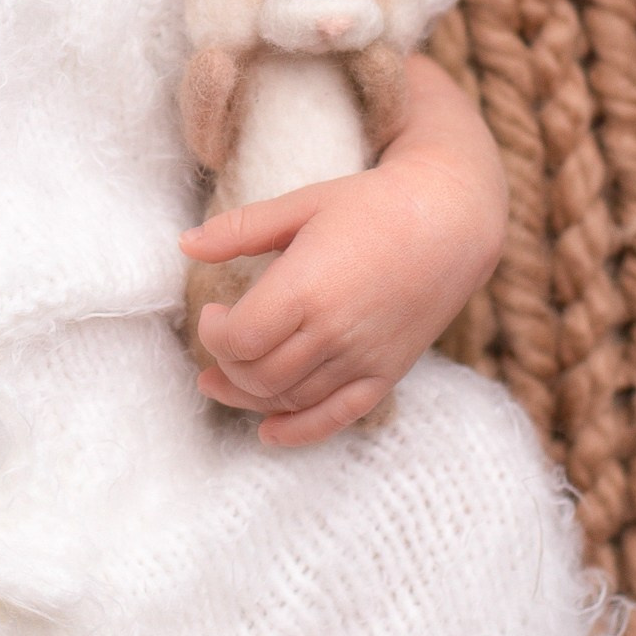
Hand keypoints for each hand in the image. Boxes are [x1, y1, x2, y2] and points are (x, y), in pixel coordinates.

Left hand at [182, 56, 508, 447]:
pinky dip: (298, 430)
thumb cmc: (373, 203)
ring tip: (224, 382)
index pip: (239, 339)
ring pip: (289, 400)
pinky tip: (269, 432)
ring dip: (248, 397)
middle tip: (218, 343)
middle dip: (226, 366)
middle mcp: (334, 331)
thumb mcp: (301, 204)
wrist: (451, 219)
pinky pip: (336, 417)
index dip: (214, 333)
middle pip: (258, 375)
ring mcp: (363, 357)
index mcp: (306, 288)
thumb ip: (239, 229)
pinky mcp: (387, 373)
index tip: (212, 312)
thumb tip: (184, 244)